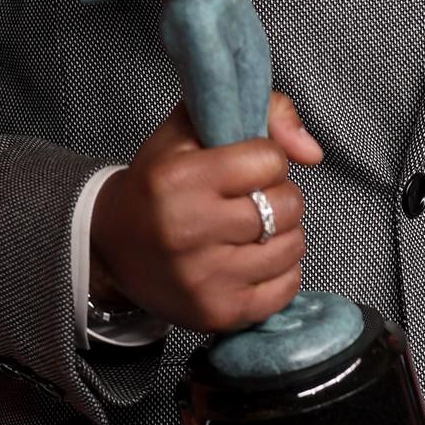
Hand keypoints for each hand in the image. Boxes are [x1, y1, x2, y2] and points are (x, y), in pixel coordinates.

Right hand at [89, 91, 322, 331]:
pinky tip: (252, 260)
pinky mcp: (218, 313)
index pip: (270, 160)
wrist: (111, 247)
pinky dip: (281, 271)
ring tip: (251, 230)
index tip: (244, 168)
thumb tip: (313, 152)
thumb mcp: (192, 129)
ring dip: (282, 233)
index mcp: (179, 179)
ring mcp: (205, 278)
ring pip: (293, 245)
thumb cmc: (158, 182)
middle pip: (287, 205)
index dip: (266, 160)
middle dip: (278, 196)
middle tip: (249, 200)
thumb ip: (261, 111)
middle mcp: (189, 230)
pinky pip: (287, 287)